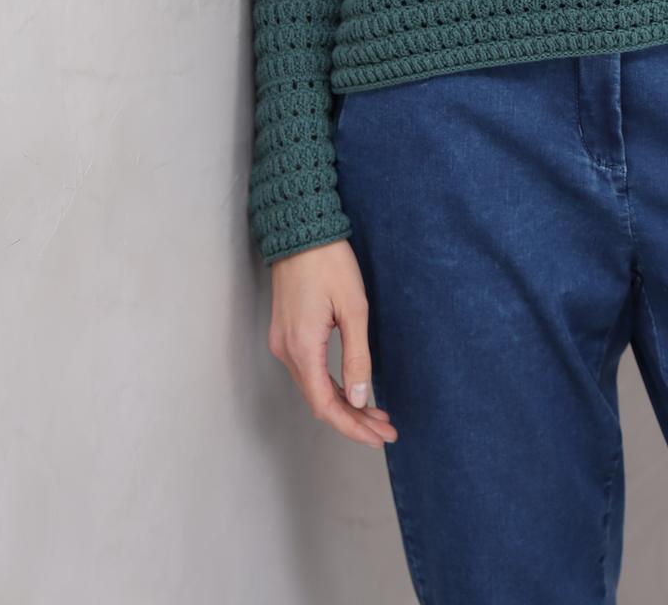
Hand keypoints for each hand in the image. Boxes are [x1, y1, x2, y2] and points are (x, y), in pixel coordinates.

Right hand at [267, 239, 398, 447]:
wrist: (300, 230)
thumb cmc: (329, 262)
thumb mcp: (353, 308)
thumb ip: (357, 356)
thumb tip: (359, 398)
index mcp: (302, 347)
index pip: (326, 405)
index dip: (353, 427)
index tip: (379, 437)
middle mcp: (286, 351)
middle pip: (319, 402)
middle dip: (353, 420)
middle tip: (385, 430)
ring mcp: (282, 342)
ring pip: (313, 389)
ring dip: (344, 404)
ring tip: (376, 414)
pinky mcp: (286, 333)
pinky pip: (307, 372)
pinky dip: (331, 386)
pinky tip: (352, 390)